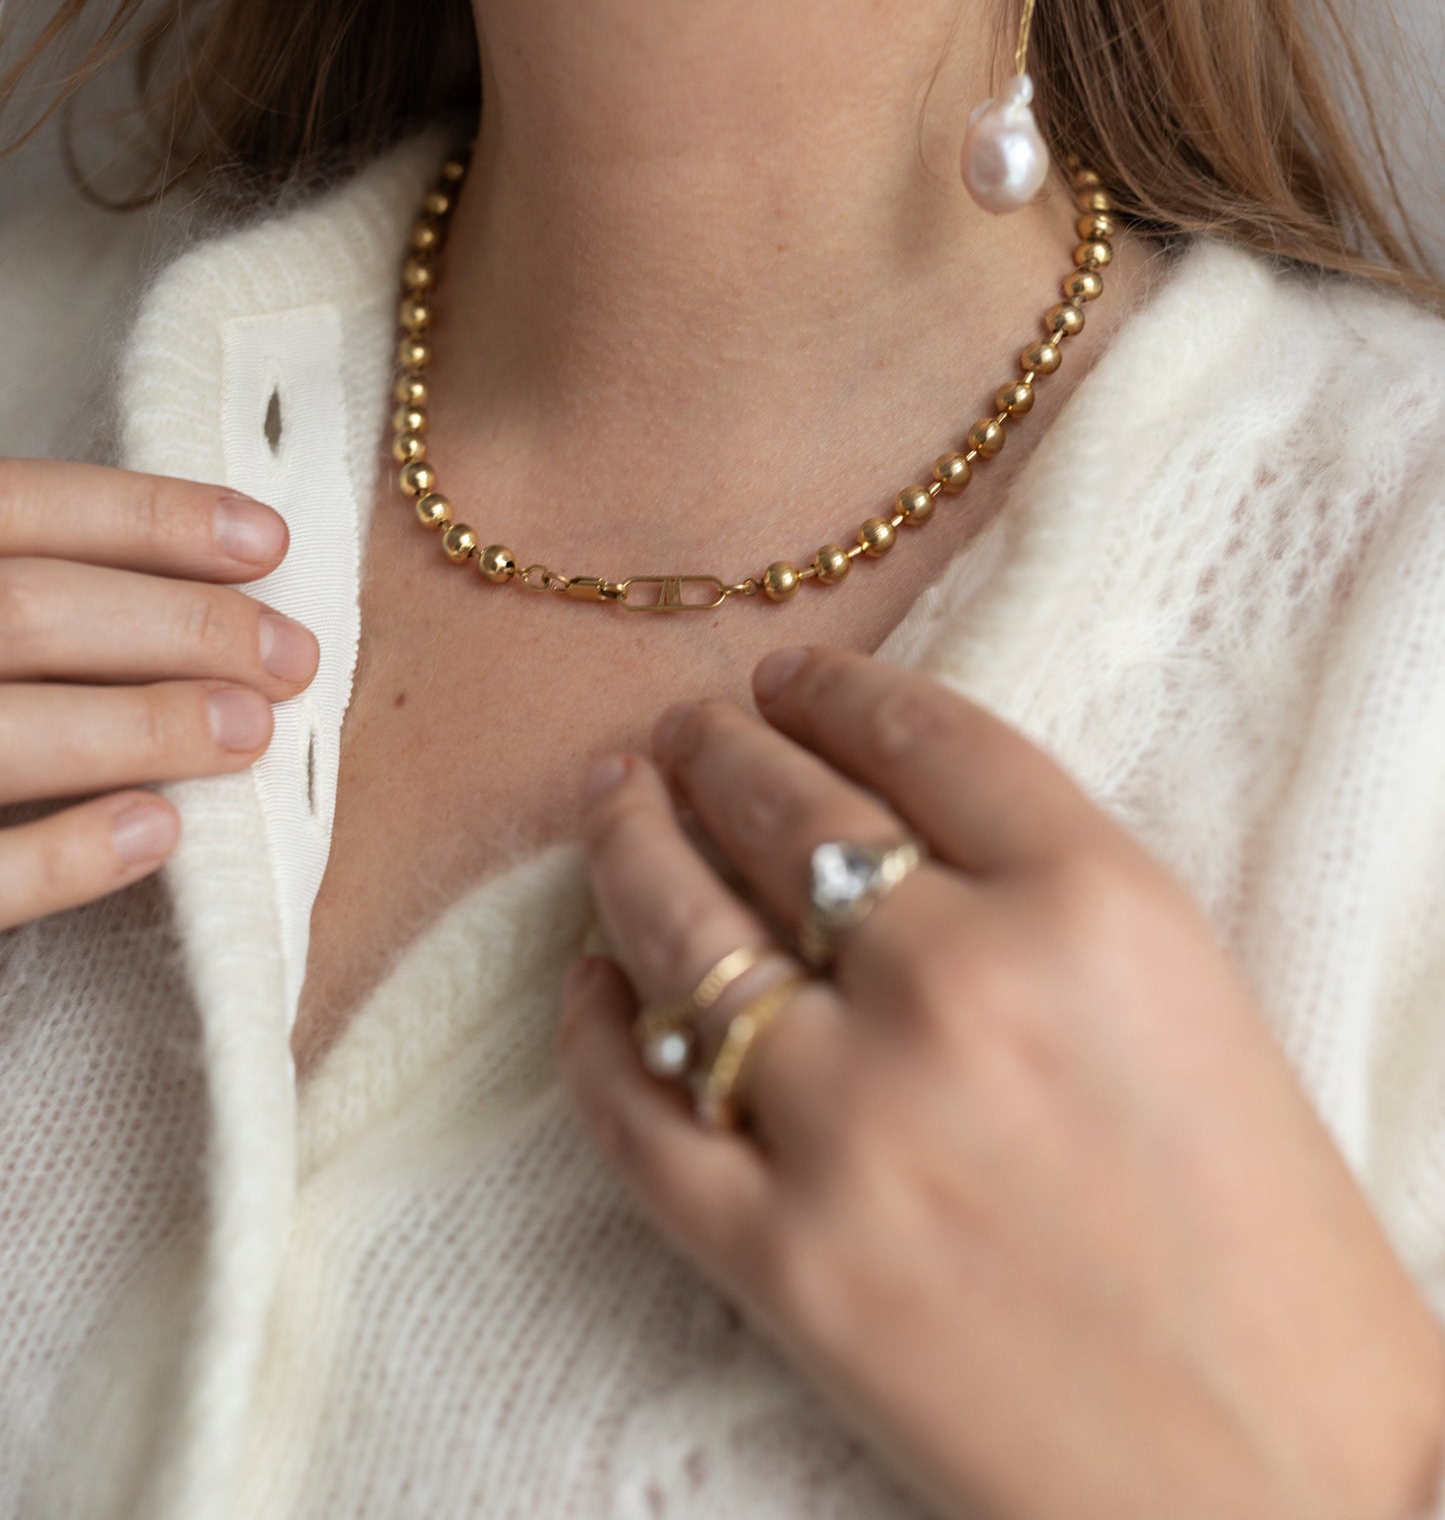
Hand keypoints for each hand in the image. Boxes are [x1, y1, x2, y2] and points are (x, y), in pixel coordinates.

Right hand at [0, 457, 317, 926]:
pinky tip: (158, 832)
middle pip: (22, 609)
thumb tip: (203, 577)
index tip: (268, 543)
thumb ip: (22, 586)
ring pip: (2, 729)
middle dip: (179, 626)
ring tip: (249, 731)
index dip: (147, 517)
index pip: (12, 503)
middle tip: (292, 658)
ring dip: (144, 725)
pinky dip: (67, 853)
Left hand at [558, 644, 1444, 1519]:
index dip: (836, 688)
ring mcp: (855, 1122)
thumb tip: (875, 811)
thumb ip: (1040, 883)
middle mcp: (961, 987)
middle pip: (785, 810)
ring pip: (682, 929)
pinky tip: (590, 985)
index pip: (922, 736)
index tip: (787, 675)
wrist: (1279, 1483)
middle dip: (716, 749)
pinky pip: (635, 1109)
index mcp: (1092, 906)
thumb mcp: (1186, 992)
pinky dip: (595, 1033)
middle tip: (680, 727)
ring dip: (628, 845)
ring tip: (610, 802)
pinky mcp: (779, 1258)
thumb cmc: (1264, 1241)